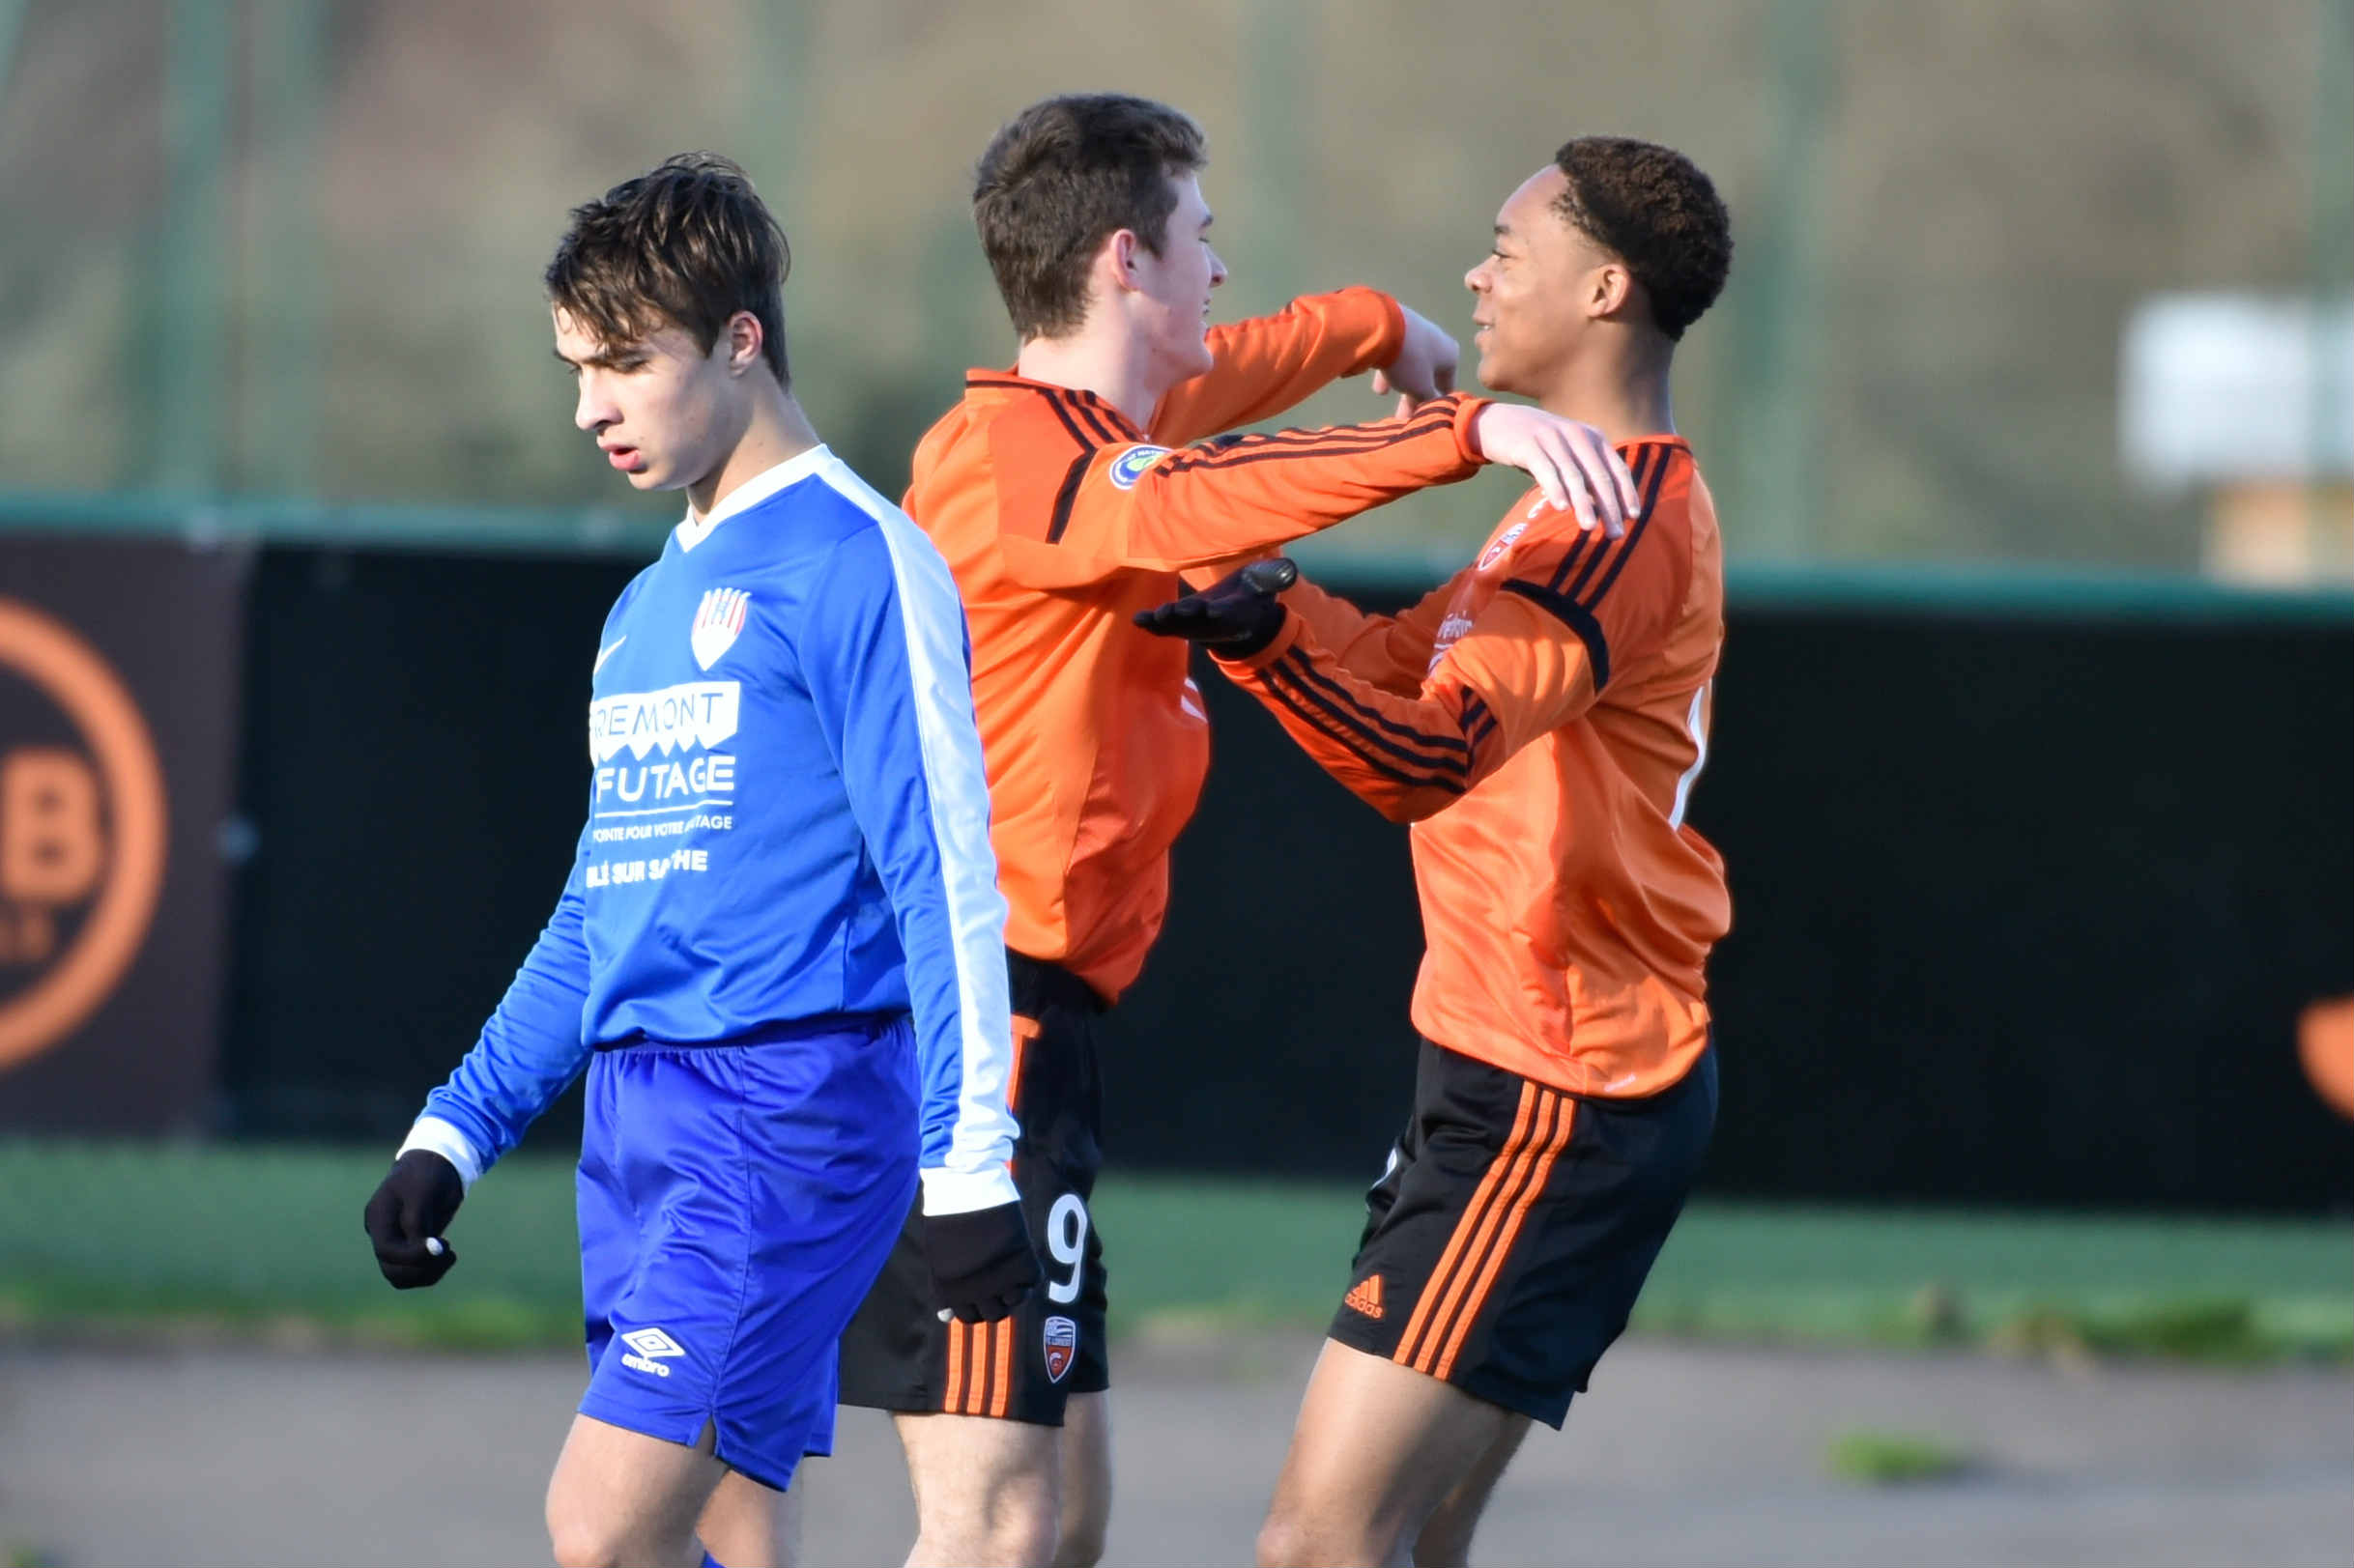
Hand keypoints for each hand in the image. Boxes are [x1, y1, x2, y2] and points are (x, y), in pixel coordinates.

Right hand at [363, 1150, 463, 1288]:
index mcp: (378, 1216)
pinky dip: (430, 1271)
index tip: (442, 1245)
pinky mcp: (409, 1245)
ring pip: (400, 1275)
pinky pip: (413, 1270)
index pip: (386, 1250)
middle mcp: (382, 1232)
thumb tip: (426, 1249)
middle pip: (391, 1268)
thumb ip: (417, 1222)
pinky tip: (447, 1257)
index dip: (412, 1255)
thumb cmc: (428, 1174)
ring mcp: (394, 1240)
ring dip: (426, 1274)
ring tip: (450, 1256)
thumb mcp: (422, 1193)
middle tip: (450, 1253)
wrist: (437, 1163)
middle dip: (421, 1268)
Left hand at [922, 1200, 1042, 1323]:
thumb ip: (945, 1289)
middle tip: (999, 1282)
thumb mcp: (939, 1258)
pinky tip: (1022, 1260)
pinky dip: (1030, 1276)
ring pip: (1013, 1303)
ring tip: (1012, 1272)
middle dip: (996, 1301)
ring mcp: (1000, 1278)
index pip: (968, 1317)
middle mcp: (975, 1291)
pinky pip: (1032, 1282)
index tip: (981, 1293)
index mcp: (950, 1290)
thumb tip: (944, 1318)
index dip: (976, 1307)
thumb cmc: (948, 1216)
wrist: (965, 1185)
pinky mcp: (1021, 1262)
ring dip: (1014, 1292)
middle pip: (992, 1314)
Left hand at [1131, 558, 1297, 656]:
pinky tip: (1137, 619)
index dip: (1220, 612)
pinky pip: (1165, 628)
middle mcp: (1213, 623)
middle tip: (1173, 611)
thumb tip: (1290, 569)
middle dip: (1187, 616)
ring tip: (1155, 616)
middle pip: (1200, 622)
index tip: (1211, 609)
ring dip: (1167, 622)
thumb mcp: (1267, 583)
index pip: (1229, 613)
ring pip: (1180, 627)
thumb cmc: (1253, 593)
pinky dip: (1152, 625)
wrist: (1240, 616)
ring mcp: (1195, 627)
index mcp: (1236, 612)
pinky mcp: (1180, 625)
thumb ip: (1275, 576)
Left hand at [1372, 305, 1457, 413]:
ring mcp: (1417, 333)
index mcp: (1451, 355)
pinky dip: (1391, 371)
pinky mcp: (1397, 327)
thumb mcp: (1421, 387)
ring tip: (1390, 404)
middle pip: (1428, 377)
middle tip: (1403, 419)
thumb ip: (1428, 399)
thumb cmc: (1409, 360)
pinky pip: (1396, 356)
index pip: (1448, 387)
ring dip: (1402, 387)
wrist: (1382, 324)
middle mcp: (1439, 341)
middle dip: (1414, 399)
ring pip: (1411, 367)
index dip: (1436, 405)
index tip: (1424, 420)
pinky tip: (1380, 387)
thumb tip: (1433, 406)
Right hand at [1469, 404, 1640, 536]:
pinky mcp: (1529, 445)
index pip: (1617, 469)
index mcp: (1594, 438)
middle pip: (1599, 475)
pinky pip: (1545, 470)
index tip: (1633, 517)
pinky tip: (1561, 508)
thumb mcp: (1570, 456)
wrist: (1501, 422)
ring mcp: (1553, 439)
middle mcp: (1577, 436)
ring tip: (1589, 527)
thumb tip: (1608, 512)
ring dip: (1583, 503)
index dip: (1626, 493)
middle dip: (1609, 506)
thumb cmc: (1541, 447)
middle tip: (1615, 534)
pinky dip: (1555, 489)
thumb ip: (1588, 477)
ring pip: (1574, 475)